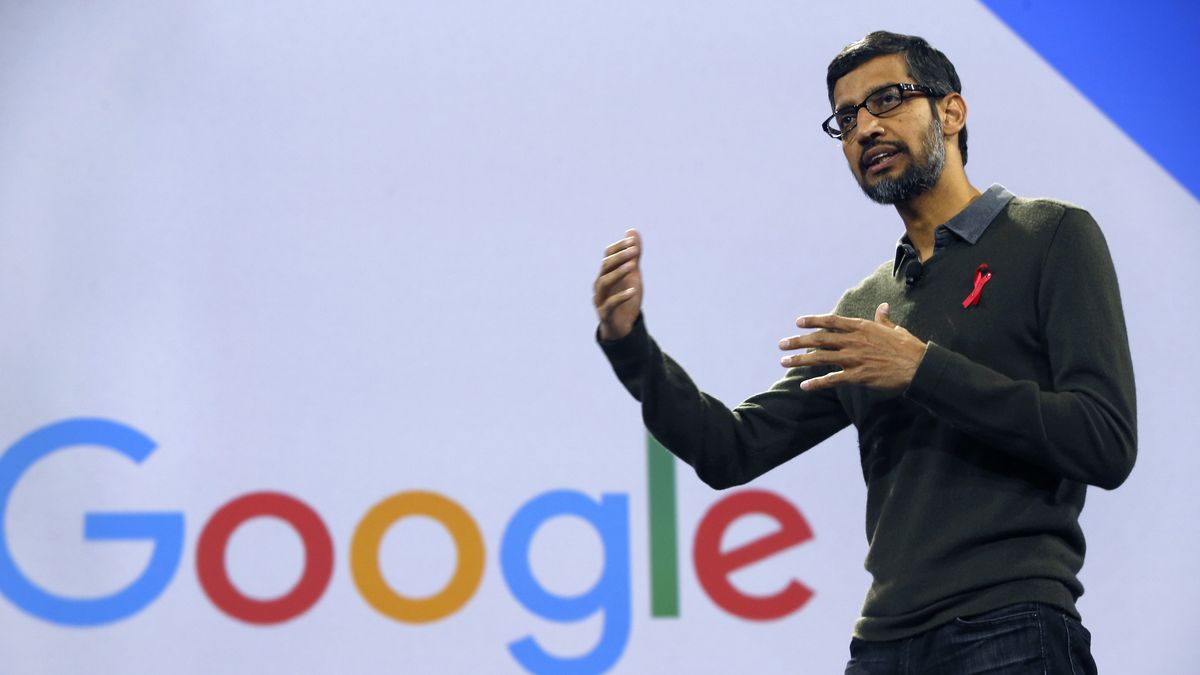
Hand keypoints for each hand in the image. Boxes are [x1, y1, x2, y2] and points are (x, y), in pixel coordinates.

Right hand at [593, 229, 642, 339]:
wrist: (623, 327)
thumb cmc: (626, 298)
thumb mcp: (633, 275)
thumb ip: (633, 255)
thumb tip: (632, 230)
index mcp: (606, 274)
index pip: (608, 255)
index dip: (619, 247)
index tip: (632, 241)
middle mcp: (600, 284)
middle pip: (605, 267)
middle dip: (620, 257)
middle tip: (635, 251)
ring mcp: (601, 299)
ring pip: (604, 283)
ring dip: (618, 273)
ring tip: (633, 266)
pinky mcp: (605, 314)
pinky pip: (610, 304)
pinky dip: (621, 296)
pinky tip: (633, 291)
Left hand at [777, 303, 926, 390]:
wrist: (918, 366)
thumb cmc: (908, 346)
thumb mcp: (894, 328)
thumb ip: (883, 318)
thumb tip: (883, 306)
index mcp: (861, 327)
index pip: (831, 321)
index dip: (812, 321)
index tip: (798, 322)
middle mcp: (853, 341)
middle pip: (819, 339)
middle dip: (797, 341)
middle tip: (781, 344)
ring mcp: (854, 358)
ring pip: (820, 358)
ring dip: (799, 360)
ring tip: (784, 362)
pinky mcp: (857, 375)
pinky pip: (832, 379)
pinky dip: (816, 383)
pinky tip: (804, 386)